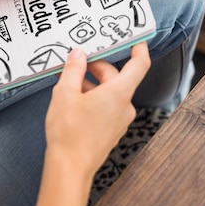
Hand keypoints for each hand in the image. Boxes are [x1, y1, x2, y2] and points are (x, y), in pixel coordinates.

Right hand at [44, 43, 150, 176]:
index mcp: (119, 93)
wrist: (69, 168)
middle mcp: (124, 106)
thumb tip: (78, 54)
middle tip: (76, 61)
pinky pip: (106, 106)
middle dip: (96, 67)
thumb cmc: (69, 132)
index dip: (138, 47)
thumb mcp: (65, 93)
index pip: (139, 63)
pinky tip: (72, 99)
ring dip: (91, 83)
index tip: (133, 37)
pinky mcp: (111, 130)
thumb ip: (73, 69)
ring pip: (109, 92)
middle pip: (117, 76)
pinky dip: (92, 98)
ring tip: (67, 81)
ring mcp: (119, 120)